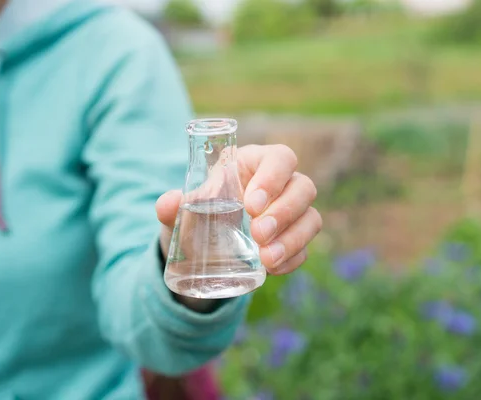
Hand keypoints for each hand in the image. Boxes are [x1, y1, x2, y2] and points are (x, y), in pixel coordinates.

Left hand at [156, 144, 321, 275]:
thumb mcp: (184, 209)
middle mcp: (281, 186)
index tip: (251, 205)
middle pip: (303, 188)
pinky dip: (292, 259)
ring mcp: (292, 215)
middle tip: (258, 234)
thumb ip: (173, 205)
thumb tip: (168, 203)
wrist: (200, 248)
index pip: (280, 158)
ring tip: (266, 258)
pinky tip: (273, 268)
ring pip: (311, 219)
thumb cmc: (198, 214)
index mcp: (256, 164)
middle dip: (284, 212)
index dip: (273, 178)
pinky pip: (306, 249)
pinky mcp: (294, 241)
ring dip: (293, 239)